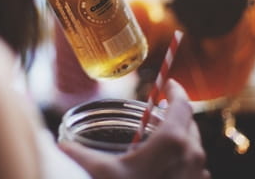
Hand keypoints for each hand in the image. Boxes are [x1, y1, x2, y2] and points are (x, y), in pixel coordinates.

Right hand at [59, 80, 210, 178]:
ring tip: (164, 136)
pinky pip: (196, 172)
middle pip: (190, 127)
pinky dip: (186, 162)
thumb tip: (58, 144)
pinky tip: (168, 166)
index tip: (167, 83)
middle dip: (177, 114)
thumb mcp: (95, 172)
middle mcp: (189, 160)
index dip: (176, 92)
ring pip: (196, 150)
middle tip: (161, 109)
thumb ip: (75, 153)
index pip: (180, 108)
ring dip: (184, 139)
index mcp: (169, 146)